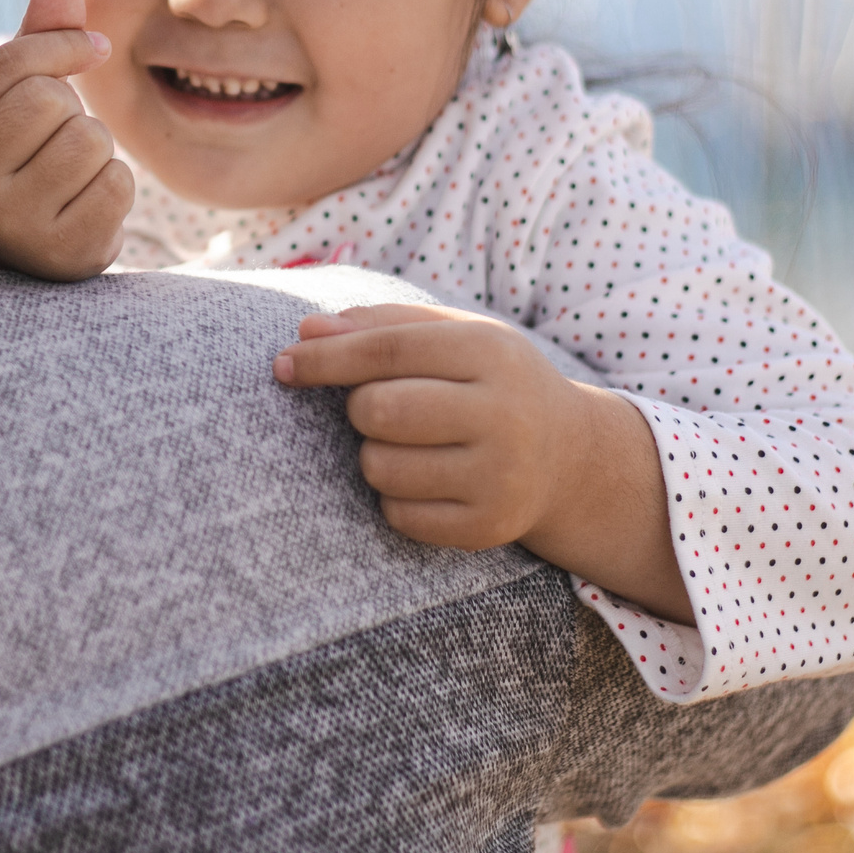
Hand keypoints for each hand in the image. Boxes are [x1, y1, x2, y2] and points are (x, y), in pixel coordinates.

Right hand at [0, 0, 134, 280]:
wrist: (23, 256)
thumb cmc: (23, 155)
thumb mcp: (19, 94)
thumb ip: (38, 38)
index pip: (12, 63)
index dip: (64, 44)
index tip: (92, 47)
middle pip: (49, 100)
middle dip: (72, 108)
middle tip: (60, 137)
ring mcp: (11, 224)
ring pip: (89, 140)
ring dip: (97, 147)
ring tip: (71, 173)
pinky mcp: (60, 253)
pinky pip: (116, 183)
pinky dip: (116, 185)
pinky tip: (89, 204)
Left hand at [273, 302, 693, 621]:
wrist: (570, 456)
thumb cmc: (489, 382)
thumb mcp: (453, 335)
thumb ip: (380, 325)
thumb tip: (305, 333)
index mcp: (490, 350)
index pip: (385, 350)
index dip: (324, 357)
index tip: (282, 363)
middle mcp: (502, 413)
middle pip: (378, 411)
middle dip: (359, 408)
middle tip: (379, 407)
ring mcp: (499, 476)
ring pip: (380, 467)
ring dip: (375, 455)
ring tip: (412, 444)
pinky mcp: (488, 527)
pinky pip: (397, 515)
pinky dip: (395, 497)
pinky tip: (428, 479)